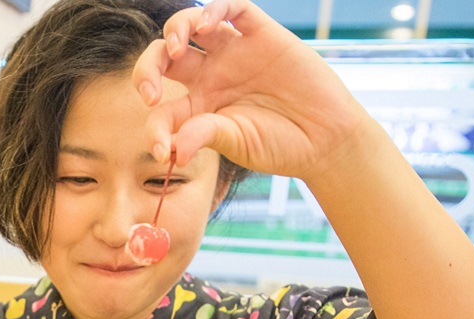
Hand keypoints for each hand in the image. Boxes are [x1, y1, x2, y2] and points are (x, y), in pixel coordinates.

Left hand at [133, 0, 373, 181]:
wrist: (325, 138)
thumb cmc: (279, 144)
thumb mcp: (236, 143)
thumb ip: (203, 136)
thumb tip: (172, 150)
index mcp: (197, 106)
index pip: (161, 109)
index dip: (154, 128)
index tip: (161, 150)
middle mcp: (209, 76)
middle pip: (164, 57)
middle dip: (148, 68)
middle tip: (151, 92)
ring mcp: (233, 53)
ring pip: (191, 25)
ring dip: (175, 30)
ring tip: (174, 50)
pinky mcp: (261, 35)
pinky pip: (234, 9)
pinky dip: (216, 8)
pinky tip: (209, 24)